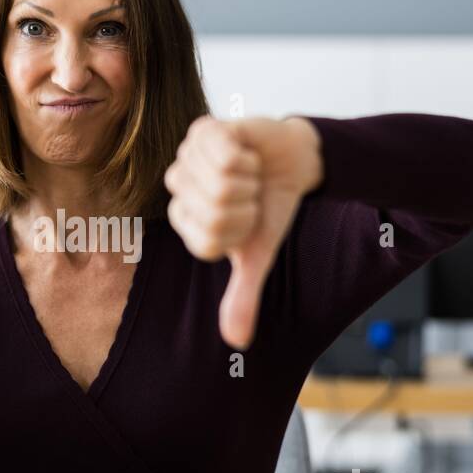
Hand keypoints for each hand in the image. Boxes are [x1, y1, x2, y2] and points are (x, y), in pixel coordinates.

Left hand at [164, 115, 323, 348]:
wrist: (293, 164)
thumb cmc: (270, 209)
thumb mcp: (259, 255)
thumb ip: (243, 295)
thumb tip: (237, 342)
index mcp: (185, 220)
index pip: (208, 238)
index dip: (239, 230)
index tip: (247, 219)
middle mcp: (179, 188)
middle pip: (214, 209)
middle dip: (247, 204)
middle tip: (251, 193)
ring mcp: (188, 156)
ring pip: (219, 181)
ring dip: (248, 179)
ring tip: (249, 173)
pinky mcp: (205, 129)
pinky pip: (224, 153)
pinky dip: (247, 156)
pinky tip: (245, 152)